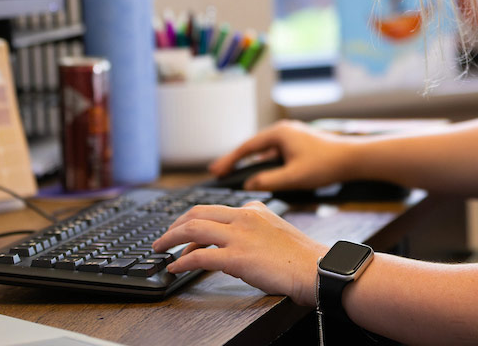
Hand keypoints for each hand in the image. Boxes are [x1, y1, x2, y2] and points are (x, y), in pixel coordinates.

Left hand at [153, 201, 325, 305]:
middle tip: (163, 238)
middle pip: (197, 213)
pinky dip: (182, 262)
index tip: (182, 233)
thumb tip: (224, 245)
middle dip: (174, 225)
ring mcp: (240, 236)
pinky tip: (175, 267)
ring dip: (170, 239)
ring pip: (193, 229)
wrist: (317, 268)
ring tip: (160, 249)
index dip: (191, 221)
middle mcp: (244, 217)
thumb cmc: (300, 256)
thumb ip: (251, 229)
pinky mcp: (238, 258)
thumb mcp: (274, 230)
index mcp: (252, 209)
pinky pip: (201, 257)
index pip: (213, 209)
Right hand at [210, 120, 356, 190]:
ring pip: (266, 151)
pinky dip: (266, 163)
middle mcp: (284, 132)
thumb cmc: (326, 164)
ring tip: (236, 175)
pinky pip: (277, 154)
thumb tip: (249, 184)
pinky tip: (262, 175)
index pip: (247, 147)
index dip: (230, 160)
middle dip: (237, 160)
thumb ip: (269, 181)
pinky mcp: (300, 145)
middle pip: (253, 147)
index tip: (215, 170)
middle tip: (218, 172)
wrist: (354, 158)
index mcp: (279, 134)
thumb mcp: (294, 177)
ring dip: (252, 163)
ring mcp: (292, 137)